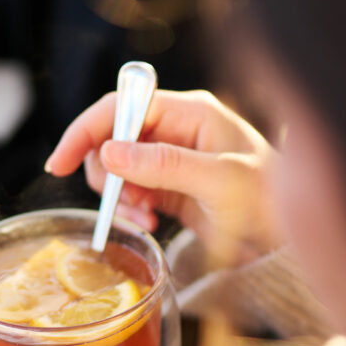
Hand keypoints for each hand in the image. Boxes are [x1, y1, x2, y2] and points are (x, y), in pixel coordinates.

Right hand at [45, 89, 277, 265]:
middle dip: (106, 173)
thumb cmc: (268, 201)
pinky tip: (149, 224)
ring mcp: (171, 158)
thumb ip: (165, 165)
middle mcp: (176, 129)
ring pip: (117, 168)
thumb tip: (111, 152)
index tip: (59, 163)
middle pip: (111, 137)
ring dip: (118, 196)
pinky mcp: (169, 186)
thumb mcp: (219, 182)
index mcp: (189, 112)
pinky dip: (130, 209)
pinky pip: (131, 191)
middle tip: (122, 204)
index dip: (85, 131)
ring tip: (143, 219)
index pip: (121, 107)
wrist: (286, 238)